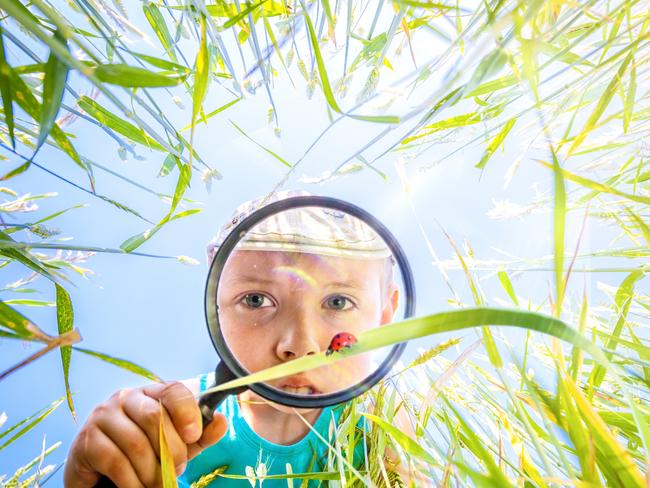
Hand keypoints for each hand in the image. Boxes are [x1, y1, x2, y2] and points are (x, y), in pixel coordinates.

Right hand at [64, 381, 227, 487]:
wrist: (102, 476)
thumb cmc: (146, 455)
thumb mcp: (179, 445)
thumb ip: (201, 435)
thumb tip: (221, 421)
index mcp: (151, 393)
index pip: (172, 390)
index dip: (187, 411)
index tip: (194, 435)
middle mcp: (126, 397)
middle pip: (155, 416)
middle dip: (172, 449)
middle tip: (177, 469)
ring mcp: (103, 415)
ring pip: (136, 443)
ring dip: (152, 471)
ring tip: (158, 484)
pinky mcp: (86, 440)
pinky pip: (115, 461)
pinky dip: (132, 481)